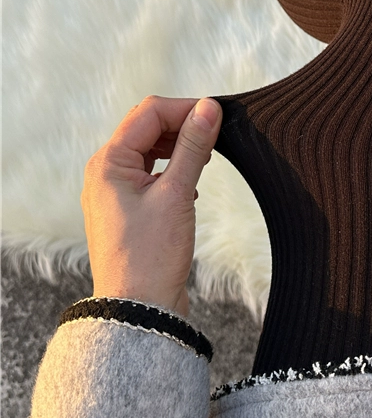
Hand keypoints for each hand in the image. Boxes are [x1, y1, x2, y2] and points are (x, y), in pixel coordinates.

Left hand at [81, 95, 221, 317]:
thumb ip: (193, 147)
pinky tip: (191, 186)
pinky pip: (152, 172)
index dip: (186, 109)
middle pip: (147, 127)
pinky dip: (174, 169)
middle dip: (182, 126)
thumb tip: (209, 109)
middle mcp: (106, 172)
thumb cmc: (151, 255)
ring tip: (205, 160)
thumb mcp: (176, 193)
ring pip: (150, 149)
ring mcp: (116, 190)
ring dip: (179, 147)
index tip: (218, 117)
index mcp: (108, 163)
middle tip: (215, 138)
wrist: (140, 308)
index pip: (149, 113)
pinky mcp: (130, 207)